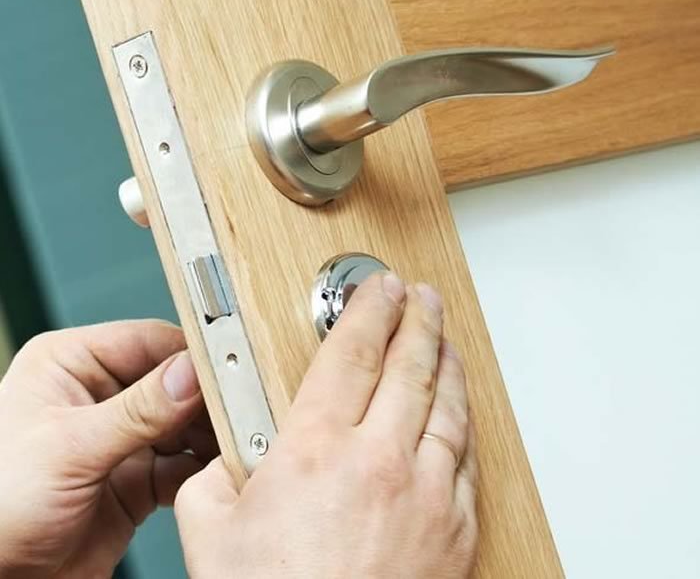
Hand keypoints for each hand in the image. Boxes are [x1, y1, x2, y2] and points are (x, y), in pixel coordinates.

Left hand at [0, 320, 216, 577]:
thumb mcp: (68, 449)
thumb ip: (138, 411)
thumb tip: (191, 374)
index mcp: (70, 365)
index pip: (148, 341)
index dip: (190, 354)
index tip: (229, 368)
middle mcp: (98, 396)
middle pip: (172, 382)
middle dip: (205, 399)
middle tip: (241, 408)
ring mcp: (119, 437)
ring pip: (183, 423)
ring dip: (209, 434)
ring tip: (237, 439)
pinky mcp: (134, 478)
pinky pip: (182, 464)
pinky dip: (202, 469)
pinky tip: (217, 470)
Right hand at [176, 273, 477, 577]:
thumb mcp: (213, 534)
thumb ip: (214, 478)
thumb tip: (223, 462)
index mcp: (317, 450)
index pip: (352, 352)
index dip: (368, 309)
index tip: (378, 287)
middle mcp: (380, 462)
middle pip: (409, 365)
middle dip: (417, 320)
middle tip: (420, 297)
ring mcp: (427, 495)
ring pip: (448, 404)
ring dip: (447, 362)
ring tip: (444, 339)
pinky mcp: (455, 530)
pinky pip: (466, 455)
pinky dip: (463, 420)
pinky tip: (459, 408)